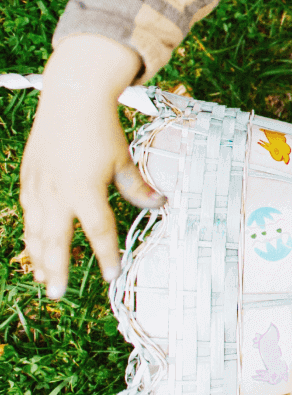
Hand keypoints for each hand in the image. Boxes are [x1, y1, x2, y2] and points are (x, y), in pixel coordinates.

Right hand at [20, 36, 163, 298]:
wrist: (71, 99)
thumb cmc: (101, 129)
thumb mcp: (123, 158)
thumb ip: (136, 186)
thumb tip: (159, 204)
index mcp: (85, 190)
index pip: (99, 231)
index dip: (106, 255)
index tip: (112, 275)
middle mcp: (57, 193)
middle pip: (56, 241)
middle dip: (57, 270)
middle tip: (57, 295)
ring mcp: (39, 187)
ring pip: (36, 231)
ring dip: (39, 257)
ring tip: (44, 278)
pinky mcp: (29, 179)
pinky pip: (29, 213)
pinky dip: (31, 233)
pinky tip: (35, 245)